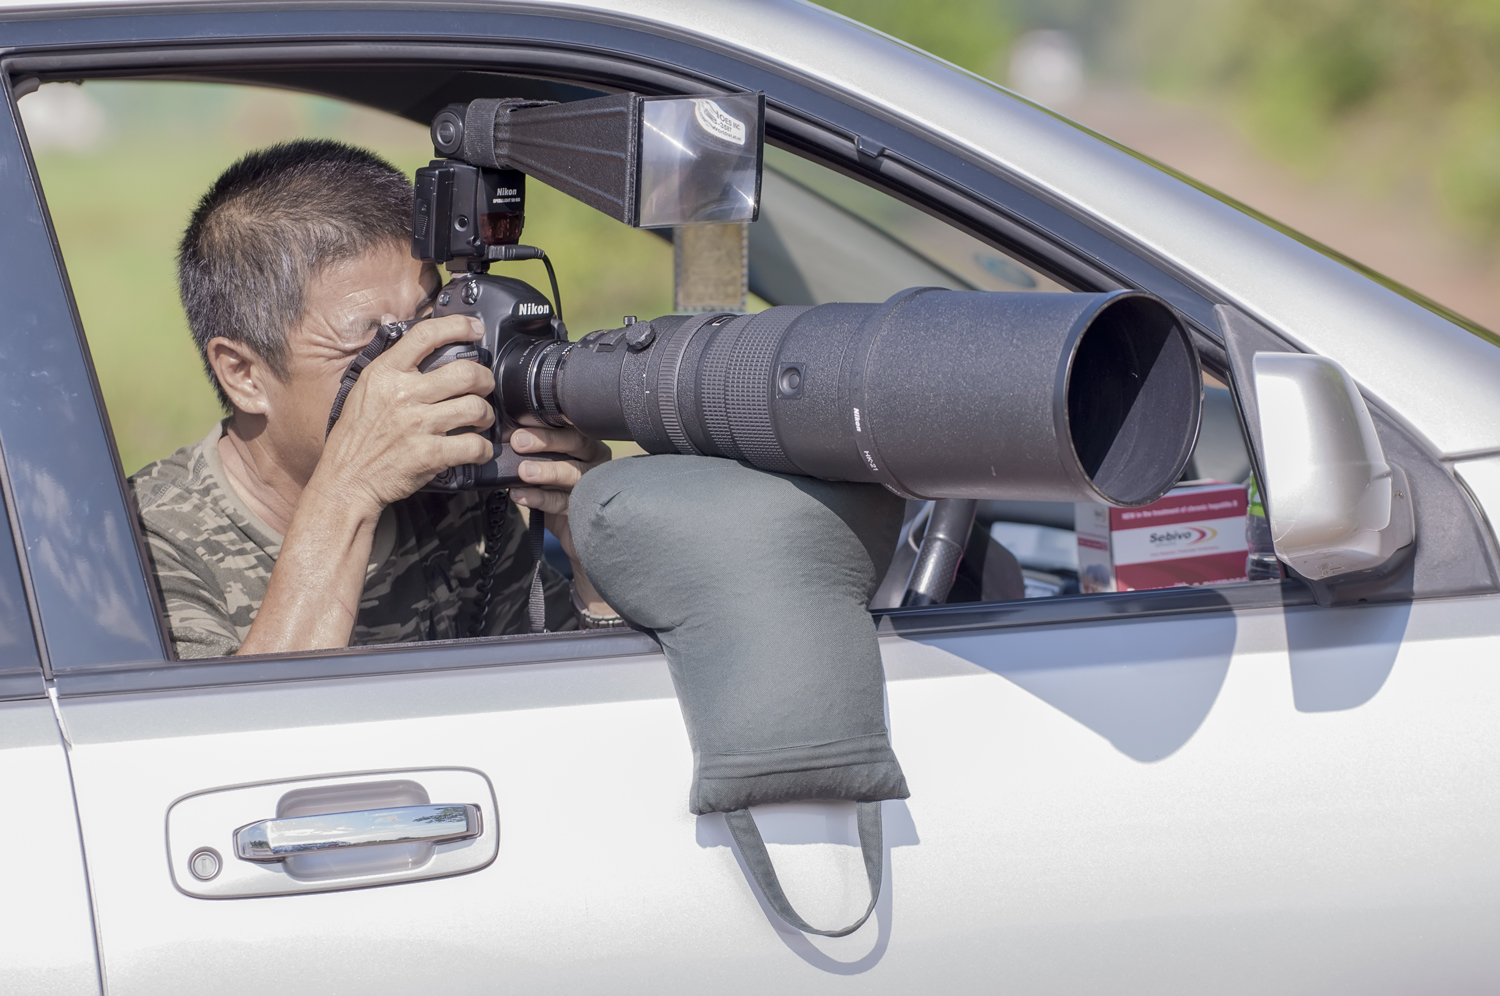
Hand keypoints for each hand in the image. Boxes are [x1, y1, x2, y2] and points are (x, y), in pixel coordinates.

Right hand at [311, 315, 495, 517]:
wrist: (346, 480)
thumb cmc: (356, 437)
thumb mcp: (362, 390)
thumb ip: (388, 365)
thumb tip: (405, 333)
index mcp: (385, 373)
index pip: (425, 335)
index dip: (457, 326)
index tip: (474, 329)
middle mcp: (404, 395)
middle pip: (465, 372)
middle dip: (485, 378)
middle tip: (485, 385)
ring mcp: (418, 425)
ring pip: (475, 407)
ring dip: (487, 413)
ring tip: (482, 418)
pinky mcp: (430, 454)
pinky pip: (474, 446)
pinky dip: (483, 449)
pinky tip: (478, 448)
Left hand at [508, 426, 612, 611]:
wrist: (575, 536)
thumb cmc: (559, 494)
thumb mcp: (547, 470)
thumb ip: (533, 453)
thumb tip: (503, 435)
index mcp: (586, 444)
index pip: (568, 426)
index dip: (545, 423)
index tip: (519, 422)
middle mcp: (595, 461)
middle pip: (576, 444)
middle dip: (546, 441)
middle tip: (519, 441)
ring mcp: (595, 486)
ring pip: (573, 473)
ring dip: (546, 471)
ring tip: (523, 471)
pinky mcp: (587, 511)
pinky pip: (563, 502)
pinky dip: (539, 498)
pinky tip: (519, 495)